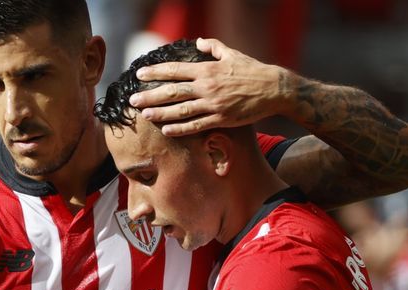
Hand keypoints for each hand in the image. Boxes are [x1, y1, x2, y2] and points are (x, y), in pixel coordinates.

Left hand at [129, 37, 287, 136]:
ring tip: (144, 115)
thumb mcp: (232, 54)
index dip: (156, 73)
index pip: (175, 70)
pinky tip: (166, 130)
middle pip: (172, 91)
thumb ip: (213, 47)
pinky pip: (196, 125)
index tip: (140, 75)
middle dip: (150, 95)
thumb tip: (198, 42)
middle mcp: (207, 87)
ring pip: (181, 110)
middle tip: (133, 100)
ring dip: (160, 113)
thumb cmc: (253, 70)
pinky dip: (180, 128)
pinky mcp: (221, 119)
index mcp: (207, 69)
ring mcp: (213, 105)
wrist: (274, 89)